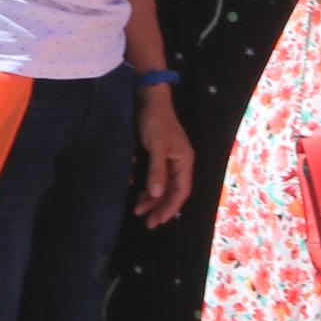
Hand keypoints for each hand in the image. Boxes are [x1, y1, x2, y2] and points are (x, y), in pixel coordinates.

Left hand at [131, 84, 195, 225]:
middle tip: (147, 223)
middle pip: (172, 191)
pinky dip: (147, 186)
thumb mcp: (156, 146)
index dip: (170, 207)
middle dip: (160, 207)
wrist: (149, 98)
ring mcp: (169, 159)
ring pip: (162, 185)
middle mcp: (179, 163)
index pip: (181, 191)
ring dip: (152, 198)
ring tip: (137, 210)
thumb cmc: (155, 121)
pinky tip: (136, 192)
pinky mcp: (157, 155)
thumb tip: (157, 194)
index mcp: (184, 161)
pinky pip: (154, 177)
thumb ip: (157, 171)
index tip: (158, 220)